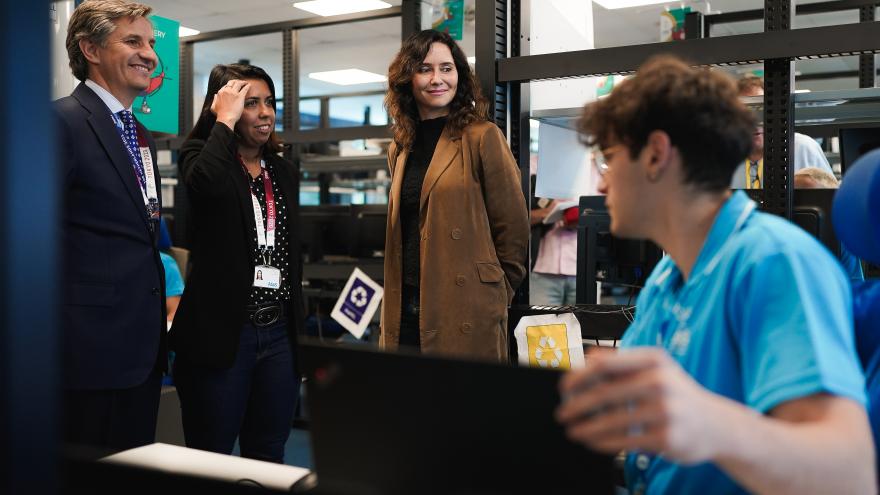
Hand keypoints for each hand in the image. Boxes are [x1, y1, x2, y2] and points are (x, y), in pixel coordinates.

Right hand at [210, 79, 250, 129]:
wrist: (226, 119)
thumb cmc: (220, 115)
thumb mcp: (213, 107)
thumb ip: (214, 100)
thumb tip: (215, 95)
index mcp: (220, 93)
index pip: (226, 86)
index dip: (230, 85)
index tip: (233, 86)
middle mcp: (226, 91)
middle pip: (232, 82)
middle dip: (236, 81)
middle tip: (240, 82)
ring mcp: (233, 93)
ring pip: (238, 83)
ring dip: (242, 82)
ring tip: (245, 83)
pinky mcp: (240, 96)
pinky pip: (245, 88)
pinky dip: (247, 85)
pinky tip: (249, 85)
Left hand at [555, 347, 721, 463]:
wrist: (717, 424)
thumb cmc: (678, 394)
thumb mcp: (656, 369)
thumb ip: (621, 361)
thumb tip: (586, 358)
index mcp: (652, 360)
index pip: (605, 364)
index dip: (579, 377)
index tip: (563, 388)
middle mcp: (660, 382)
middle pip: (604, 394)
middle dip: (576, 406)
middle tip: (562, 414)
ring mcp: (665, 411)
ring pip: (611, 421)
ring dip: (586, 428)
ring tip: (573, 431)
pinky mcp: (666, 437)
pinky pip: (624, 441)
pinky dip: (602, 443)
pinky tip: (592, 442)